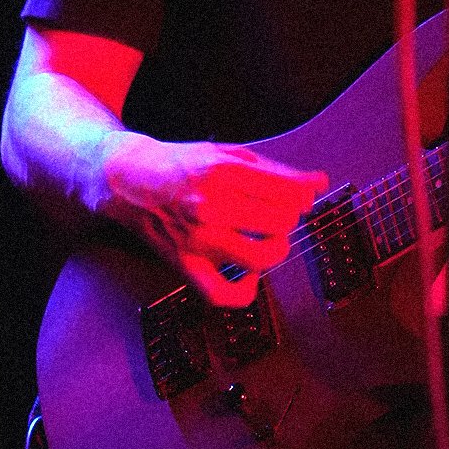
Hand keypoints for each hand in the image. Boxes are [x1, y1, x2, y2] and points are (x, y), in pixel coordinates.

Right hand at [100, 135, 328, 304]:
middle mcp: (211, 205)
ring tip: (269, 239)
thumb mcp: (229, 154)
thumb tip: (318, 183)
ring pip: (261, 257)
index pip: (287, 191)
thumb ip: (276, 171)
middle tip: (280, 214)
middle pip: (280, 223)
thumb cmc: (182, 164)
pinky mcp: (185, 264)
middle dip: (289, 219)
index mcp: (224, 171)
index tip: (301, 197)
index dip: (303, 196)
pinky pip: (221, 294)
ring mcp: (198, 238)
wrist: (129, 180)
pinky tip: (251, 276)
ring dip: (275, 249)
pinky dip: (245, 292)